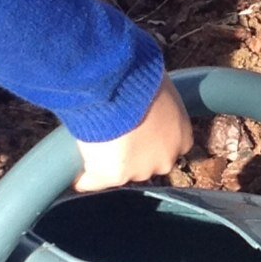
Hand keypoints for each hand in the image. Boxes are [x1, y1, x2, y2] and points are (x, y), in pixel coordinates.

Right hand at [74, 76, 193, 191]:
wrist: (119, 89)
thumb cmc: (141, 80)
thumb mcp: (161, 88)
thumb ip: (160, 100)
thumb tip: (152, 87)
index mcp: (183, 137)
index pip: (169, 147)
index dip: (151, 140)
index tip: (138, 132)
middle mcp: (166, 158)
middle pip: (149, 163)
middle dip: (135, 154)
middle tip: (116, 138)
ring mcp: (141, 170)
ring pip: (123, 172)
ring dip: (110, 163)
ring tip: (94, 148)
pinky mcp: (114, 176)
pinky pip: (94, 182)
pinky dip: (85, 179)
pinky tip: (77, 175)